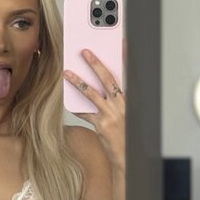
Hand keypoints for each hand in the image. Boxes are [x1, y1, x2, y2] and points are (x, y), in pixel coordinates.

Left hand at [63, 48, 125, 171]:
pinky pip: (86, 112)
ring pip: (92, 93)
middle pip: (108, 79)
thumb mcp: (127, 112)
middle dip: (96, 64)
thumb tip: (101, 84)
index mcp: (131, 99)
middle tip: (85, 52)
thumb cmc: (127, 133)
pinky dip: (76, 106)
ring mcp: (112, 115)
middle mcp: (123, 105)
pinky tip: (68, 101)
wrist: (129, 156)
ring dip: (78, 81)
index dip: (126, 58)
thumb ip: (116, 98)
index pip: (129, 74)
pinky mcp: (101, 125)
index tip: (122, 42)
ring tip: (67, 72)